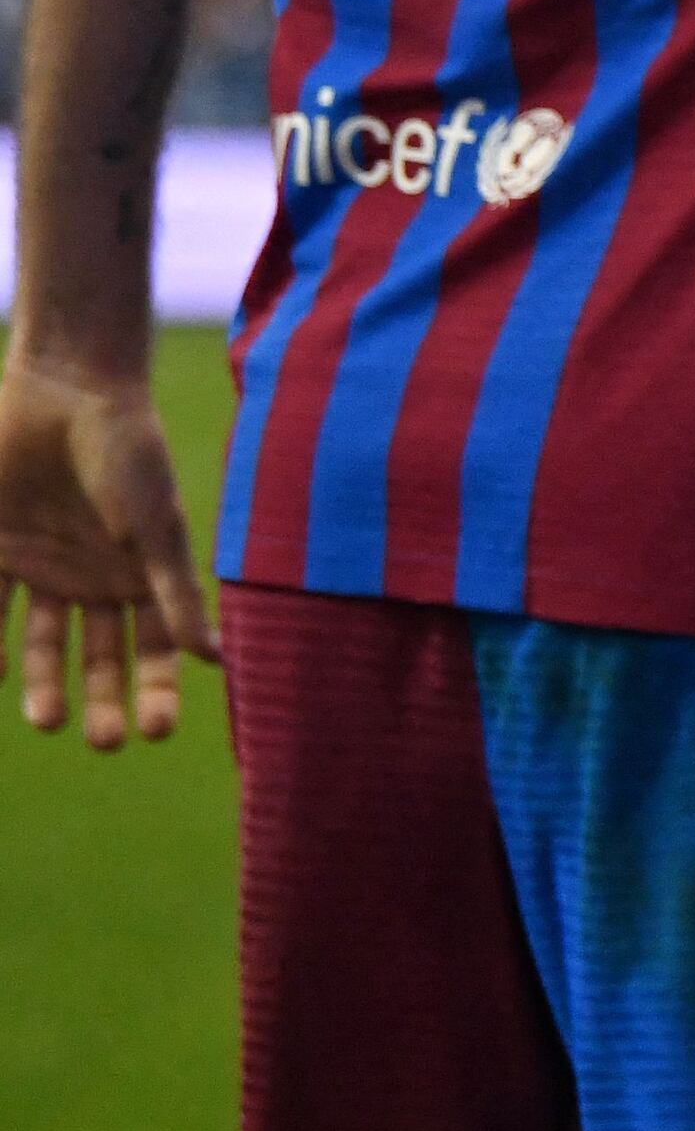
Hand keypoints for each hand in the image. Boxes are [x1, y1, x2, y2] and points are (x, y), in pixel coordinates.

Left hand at [0, 354, 213, 749]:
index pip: (154, 647)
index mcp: (142, 575)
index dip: (156, 690)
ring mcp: (42, 567)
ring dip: (44, 684)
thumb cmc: (128, 453)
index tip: (153, 732)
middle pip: (97, 656)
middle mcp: (92, 580)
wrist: (65, 391)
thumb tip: (216, 660)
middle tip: (103, 739)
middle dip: (102, 699)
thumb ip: (175, 594)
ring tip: (47, 720)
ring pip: (42, 642)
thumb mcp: (156, 528)